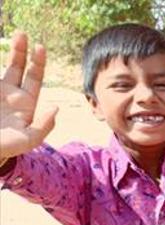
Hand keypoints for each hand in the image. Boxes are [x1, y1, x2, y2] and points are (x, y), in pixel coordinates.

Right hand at [0, 32, 57, 157]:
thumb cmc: (5, 147)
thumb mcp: (28, 140)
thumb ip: (44, 126)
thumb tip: (55, 107)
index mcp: (25, 102)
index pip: (35, 77)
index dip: (38, 61)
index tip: (39, 47)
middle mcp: (10, 92)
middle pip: (17, 65)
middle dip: (21, 49)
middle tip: (22, 34)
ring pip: (3, 66)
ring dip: (8, 51)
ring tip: (15, 35)